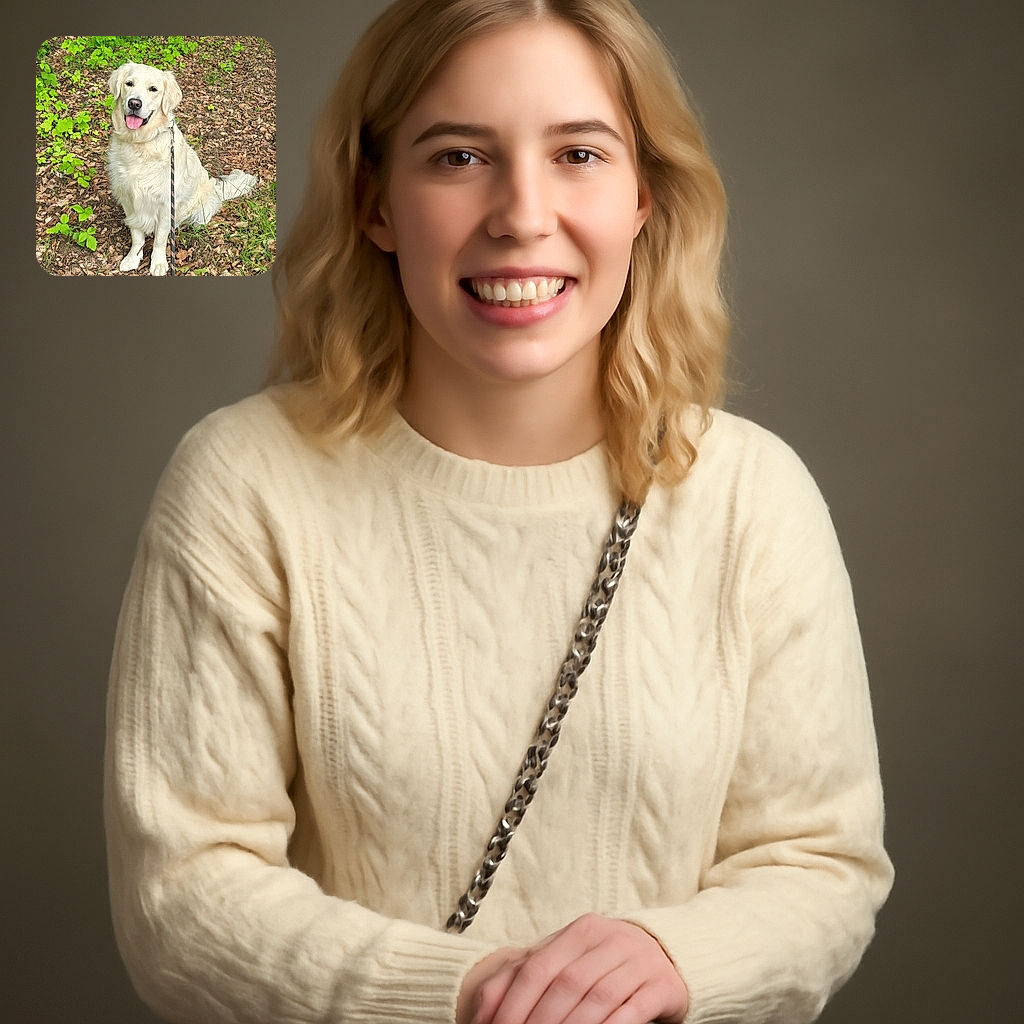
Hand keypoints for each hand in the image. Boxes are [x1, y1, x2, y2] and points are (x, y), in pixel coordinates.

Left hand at [462, 914, 688, 1023]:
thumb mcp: (566, 960)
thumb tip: (481, 1015)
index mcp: (580, 930)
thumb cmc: (603, 963)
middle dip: (539, 1021)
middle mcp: (609, 939)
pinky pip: (633, 1009)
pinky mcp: (660, 985)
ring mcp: (637, 961)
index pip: (537, 967)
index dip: (513, 1003)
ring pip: (597, 997)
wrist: (665, 955)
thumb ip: (524, 977)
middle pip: (565, 983)